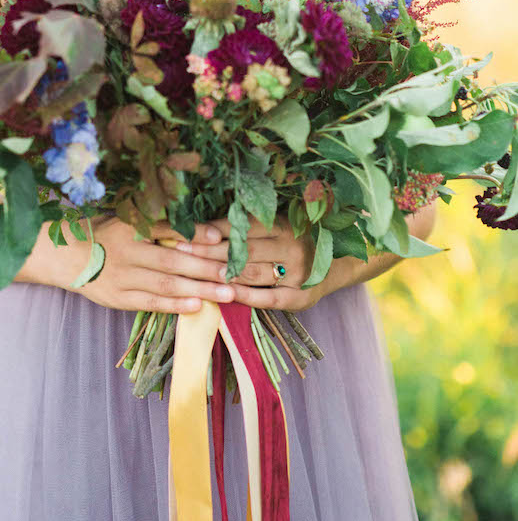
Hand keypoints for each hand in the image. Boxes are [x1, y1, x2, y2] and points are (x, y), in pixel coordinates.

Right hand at [61, 215, 237, 314]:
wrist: (69, 256)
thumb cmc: (108, 234)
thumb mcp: (129, 220)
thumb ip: (159, 223)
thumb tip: (203, 229)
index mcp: (131, 226)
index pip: (168, 229)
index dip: (194, 232)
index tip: (220, 237)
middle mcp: (127, 251)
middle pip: (172, 260)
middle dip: (206, 267)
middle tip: (234, 272)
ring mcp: (122, 276)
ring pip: (165, 284)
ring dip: (199, 290)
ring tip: (226, 293)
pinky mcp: (119, 298)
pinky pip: (151, 303)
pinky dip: (175, 306)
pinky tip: (197, 307)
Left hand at [173, 212, 328, 311]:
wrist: (338, 262)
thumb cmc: (295, 239)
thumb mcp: (277, 225)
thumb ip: (248, 223)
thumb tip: (203, 222)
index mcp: (284, 224)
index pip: (242, 226)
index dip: (213, 230)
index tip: (185, 232)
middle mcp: (292, 246)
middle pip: (244, 249)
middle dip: (209, 251)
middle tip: (181, 252)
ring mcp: (298, 272)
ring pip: (254, 273)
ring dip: (224, 274)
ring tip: (197, 273)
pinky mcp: (300, 297)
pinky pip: (269, 298)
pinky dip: (246, 297)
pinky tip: (226, 295)